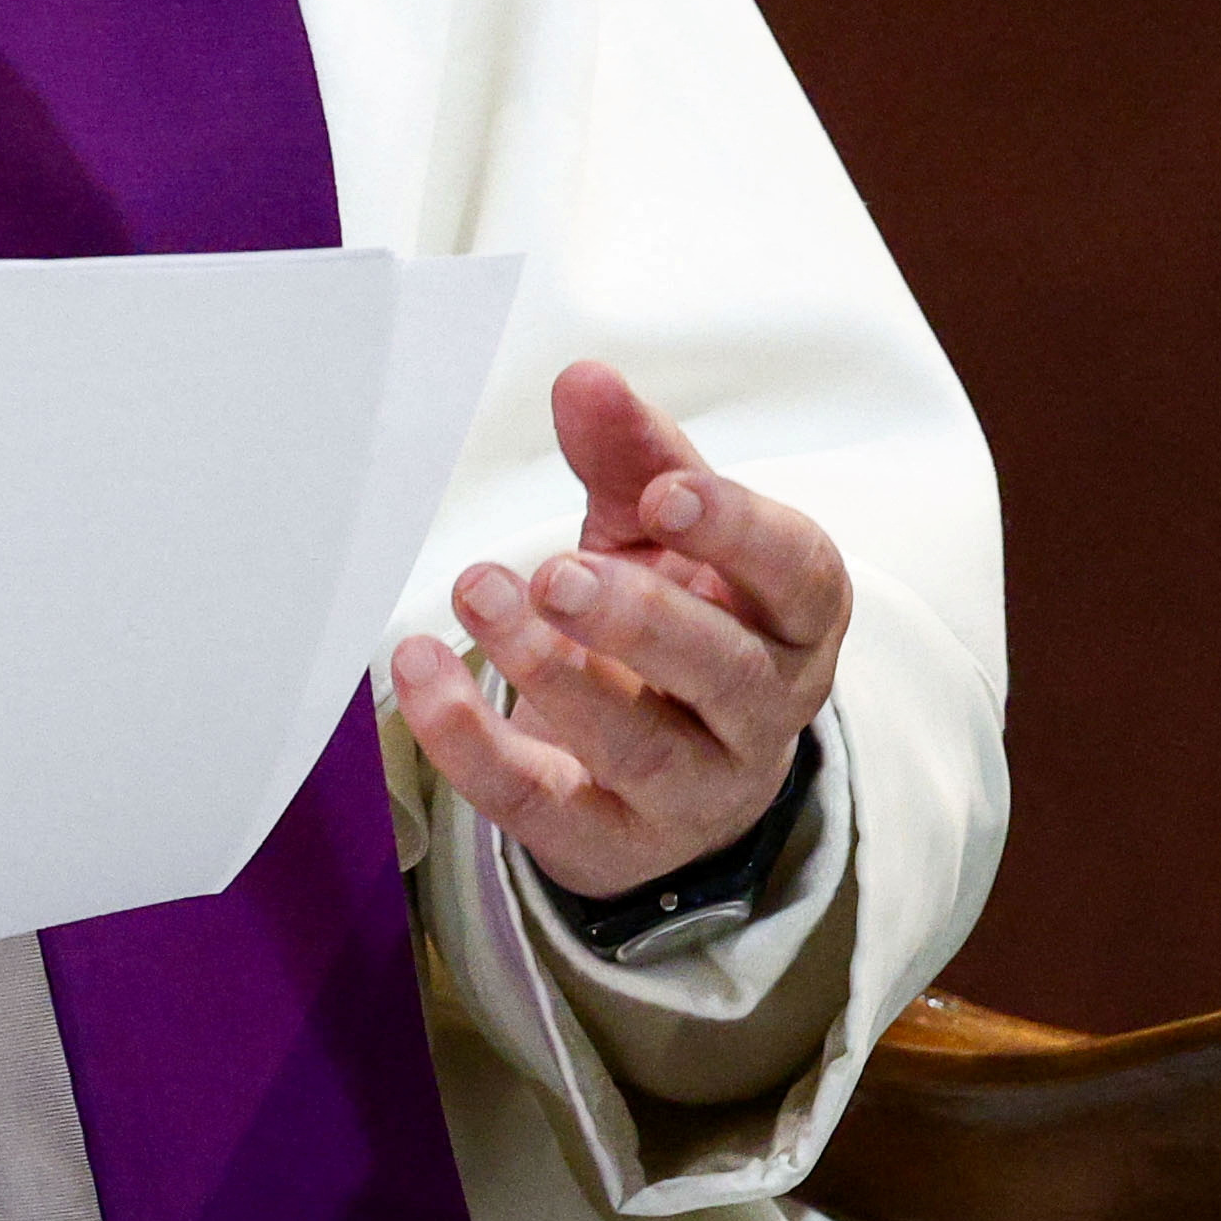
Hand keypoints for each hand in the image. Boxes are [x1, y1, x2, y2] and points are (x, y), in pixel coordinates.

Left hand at [389, 360, 848, 899]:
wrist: (667, 772)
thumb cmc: (677, 620)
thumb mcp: (662, 534)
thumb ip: (633, 456)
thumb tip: (585, 379)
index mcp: (792, 617)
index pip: (797, 575)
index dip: (739, 534)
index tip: (667, 494)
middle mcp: (759, 710)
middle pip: (724, 670)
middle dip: (640, 618)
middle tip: (554, 570)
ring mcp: (691, 788)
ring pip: (637, 745)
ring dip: (551, 672)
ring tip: (480, 594)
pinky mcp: (608, 841)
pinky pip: (542, 802)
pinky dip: (473, 742)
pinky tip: (423, 673)